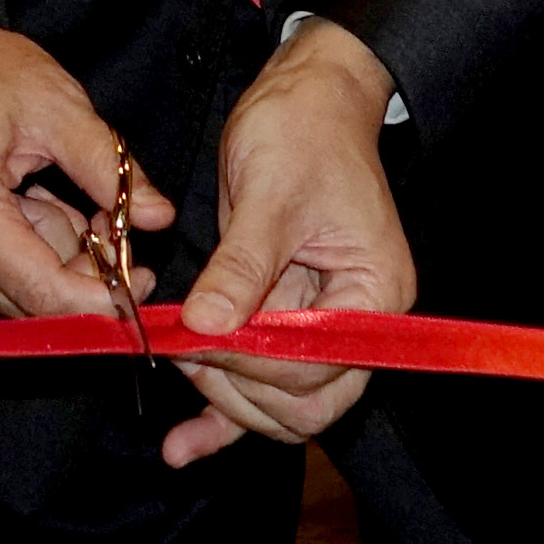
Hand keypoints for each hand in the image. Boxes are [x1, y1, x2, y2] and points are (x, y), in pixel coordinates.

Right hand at [0, 14, 160, 325]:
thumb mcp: (57, 105)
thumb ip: (108, 167)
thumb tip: (157, 216)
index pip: (38, 288)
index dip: (99, 300)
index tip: (140, 283)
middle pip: (28, 301)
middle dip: (82, 275)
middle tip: (112, 224)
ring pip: (15, 294)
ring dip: (55, 262)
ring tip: (62, 201)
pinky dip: (27, 255)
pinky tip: (32, 207)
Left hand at [161, 19, 412, 466]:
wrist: (305, 99)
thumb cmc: (302, 132)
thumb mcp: (270, 192)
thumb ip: (243, 265)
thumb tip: (208, 327)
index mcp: (373, 297)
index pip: (316, 368)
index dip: (251, 362)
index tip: (196, 336)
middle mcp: (355, 324)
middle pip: (301, 404)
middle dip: (237, 388)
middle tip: (179, 352)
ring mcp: (319, 327)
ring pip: (275, 405)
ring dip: (222, 398)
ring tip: (170, 360)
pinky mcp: (283, 321)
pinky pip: (257, 387)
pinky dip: (222, 415)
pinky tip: (182, 444)